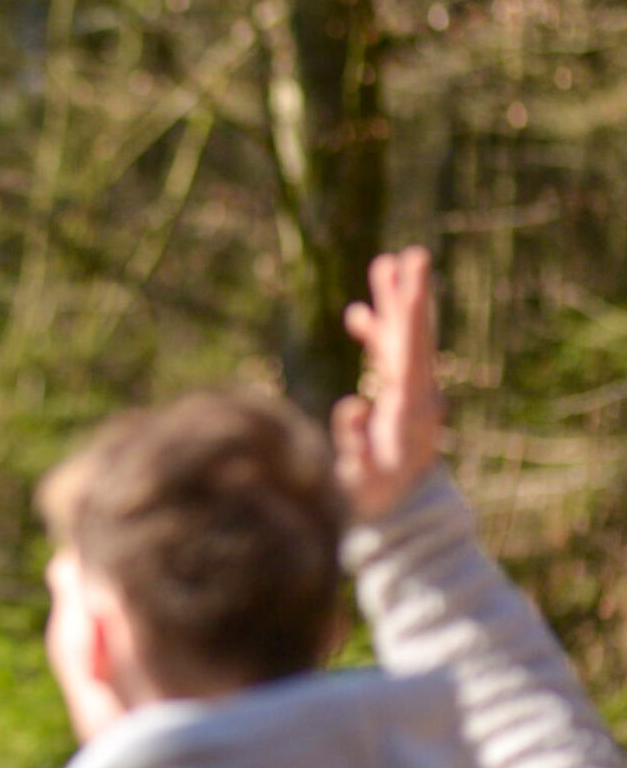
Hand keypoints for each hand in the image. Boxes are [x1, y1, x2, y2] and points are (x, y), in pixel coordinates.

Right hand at [334, 247, 442, 523]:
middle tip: (411, 253)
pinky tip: (355, 313)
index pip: (411, 347)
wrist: (396, 513)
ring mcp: (408, 393)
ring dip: (393, 304)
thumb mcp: (363, 474)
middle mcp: (416, 392)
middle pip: (413, 335)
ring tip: (385, 262)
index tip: (413, 274)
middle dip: (409, 295)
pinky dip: (374, 334)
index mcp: (411, 406)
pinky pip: (386, 358)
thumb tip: (350, 402)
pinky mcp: (395, 397)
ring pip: (401, 339)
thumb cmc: (375, 496)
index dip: (411, 309)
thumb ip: (355, 442)